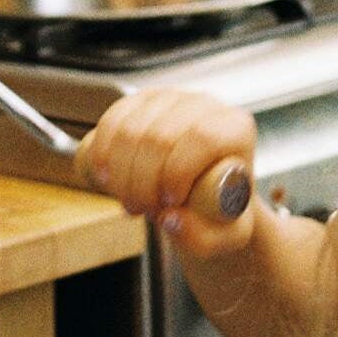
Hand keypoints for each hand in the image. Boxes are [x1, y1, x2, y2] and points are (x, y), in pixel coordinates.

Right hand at [75, 88, 258, 260]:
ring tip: (130, 200)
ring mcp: (169, 98)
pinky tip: (108, 179)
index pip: (202, 138)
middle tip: (141, 209)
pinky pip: (111, 122)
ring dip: (121, 174)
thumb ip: (205, 238)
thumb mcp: (225, 237)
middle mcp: (204, 105)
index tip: (169, 203)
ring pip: (130, 130)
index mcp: (235, 129)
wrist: (200, 195)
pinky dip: (102, 154)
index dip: (178, 171)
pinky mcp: (139, 101)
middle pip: (160, 135)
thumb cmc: (218, 212)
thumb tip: (171, 220)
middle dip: (142, 181)